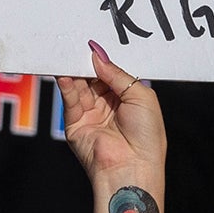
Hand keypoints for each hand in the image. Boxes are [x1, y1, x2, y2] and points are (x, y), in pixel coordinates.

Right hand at [58, 43, 164, 186]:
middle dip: (87, 62)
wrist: (132, 168)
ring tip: (70, 55)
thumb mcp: (140, 95)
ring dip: (75, 70)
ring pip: (79, 85)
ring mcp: (91, 114)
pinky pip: (69, 99)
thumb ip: (117, 74)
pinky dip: (67, 84)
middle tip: (80, 45)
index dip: (105, 60)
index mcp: (128, 99)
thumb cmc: (146, 137)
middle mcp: (109, 106)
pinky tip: (66, 73)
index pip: (112, 73)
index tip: (97, 44)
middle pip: (93, 77)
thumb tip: (98, 56)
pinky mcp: (75, 124)